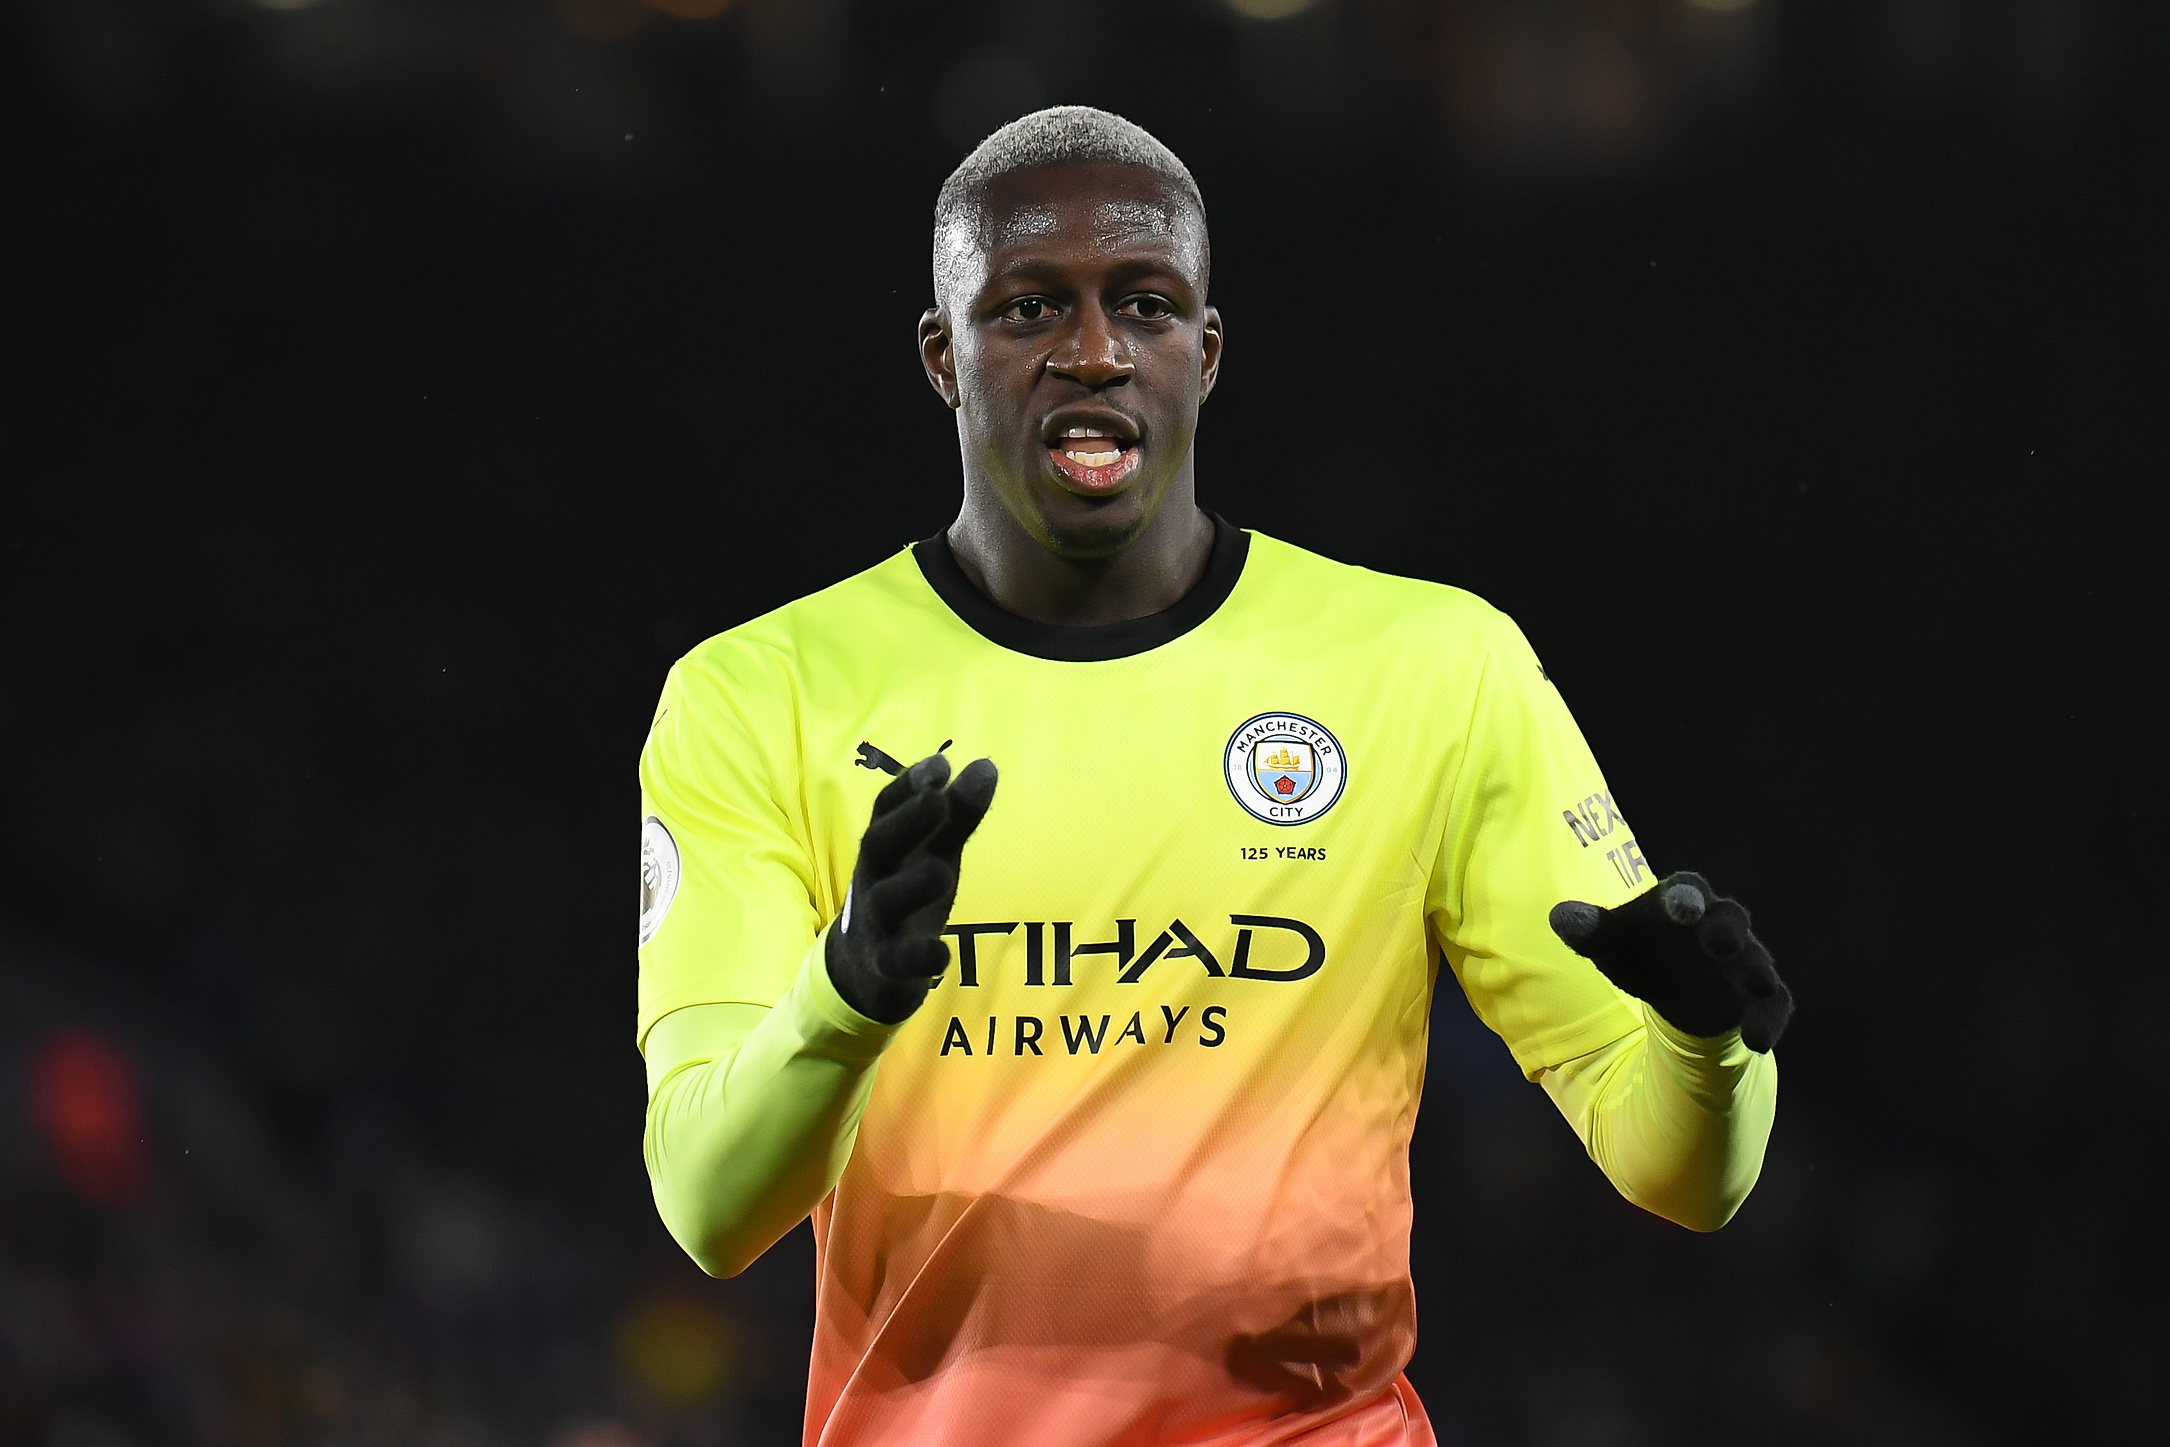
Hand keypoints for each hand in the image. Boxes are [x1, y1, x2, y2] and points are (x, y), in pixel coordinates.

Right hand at [825, 753, 997, 1023]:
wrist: (866, 970)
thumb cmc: (907, 894)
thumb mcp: (934, 852)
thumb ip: (958, 814)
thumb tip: (987, 764)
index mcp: (884, 847)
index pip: (885, 809)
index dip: (908, 785)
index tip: (940, 764)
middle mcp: (873, 878)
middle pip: (878, 845)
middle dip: (907, 821)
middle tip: (938, 799)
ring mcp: (876, 922)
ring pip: (885, 901)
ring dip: (912, 884)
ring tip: (942, 871)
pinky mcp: (885, 965)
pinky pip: (897, 960)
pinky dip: (919, 957)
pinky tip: (942, 953)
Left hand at [1549, 871, 1792, 1051]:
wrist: (1672, 988)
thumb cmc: (1640, 951)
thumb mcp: (1611, 944)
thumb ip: (1590, 931)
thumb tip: (1559, 918)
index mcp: (1682, 902)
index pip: (1687, 891)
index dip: (1685, 898)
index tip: (1679, 909)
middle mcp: (1720, 925)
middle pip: (1730, 919)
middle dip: (1725, 930)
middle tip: (1719, 942)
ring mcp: (1744, 960)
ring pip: (1756, 961)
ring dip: (1754, 971)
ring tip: (1751, 985)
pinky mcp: (1759, 996)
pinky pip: (1772, 1004)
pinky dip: (1766, 1020)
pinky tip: (1758, 1041)